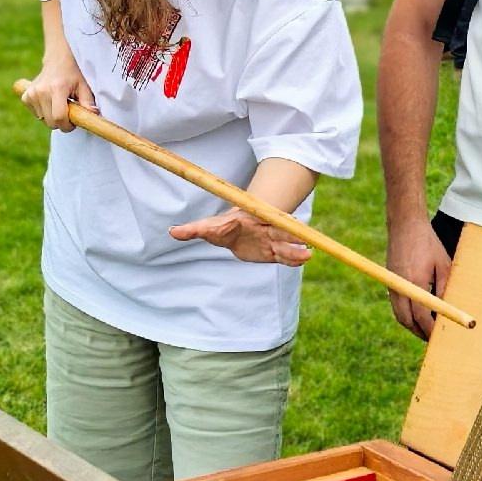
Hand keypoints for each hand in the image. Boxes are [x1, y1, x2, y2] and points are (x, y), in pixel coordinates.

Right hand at [12, 66, 93, 130]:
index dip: (67, 126)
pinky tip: (50, 102)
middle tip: (69, 113)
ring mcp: (31, 94)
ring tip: (59, 104)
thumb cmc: (73, 74)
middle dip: (61, 123)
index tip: (73, 123)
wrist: (58, 60)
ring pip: (43, 119)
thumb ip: (88, 102)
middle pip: (50, 122)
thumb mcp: (84, 86)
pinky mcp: (26, 96)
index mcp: (56, 89)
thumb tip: (94, 116)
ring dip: (52, 117)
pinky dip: (44, 112)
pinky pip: (36, 114)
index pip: (58, 117)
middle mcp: (41, 91)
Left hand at [168, 209, 310, 266]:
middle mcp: (265, 228)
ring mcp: (271, 240)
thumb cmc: (221, 227)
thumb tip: (172, 231)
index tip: (284, 221)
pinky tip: (303, 262)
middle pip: (280, 231)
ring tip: (308, 255)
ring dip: (296, 250)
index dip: (276, 221)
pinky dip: (293, 260)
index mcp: (252, 219)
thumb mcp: (207, 228)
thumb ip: (193, 230)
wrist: (235, 231)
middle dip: (291, 236)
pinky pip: (285, 257)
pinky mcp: (273, 253)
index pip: (264, 218)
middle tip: (304, 239)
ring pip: (285, 245)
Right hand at [386, 215, 452, 340]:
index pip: (421, 315)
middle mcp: (400, 286)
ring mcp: (392, 284)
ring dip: (411, 325)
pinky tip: (416, 313)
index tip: (439, 336)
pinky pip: (396, 305)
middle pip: (406, 320)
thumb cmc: (428, 242)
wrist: (405, 224)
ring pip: (399, 314)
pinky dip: (405, 314)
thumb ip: (445, 287)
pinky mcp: (390, 281)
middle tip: (432, 338)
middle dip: (418, 332)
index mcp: (415, 282)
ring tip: (425, 329)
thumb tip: (449, 308)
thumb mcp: (443, 263)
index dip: (430, 329)